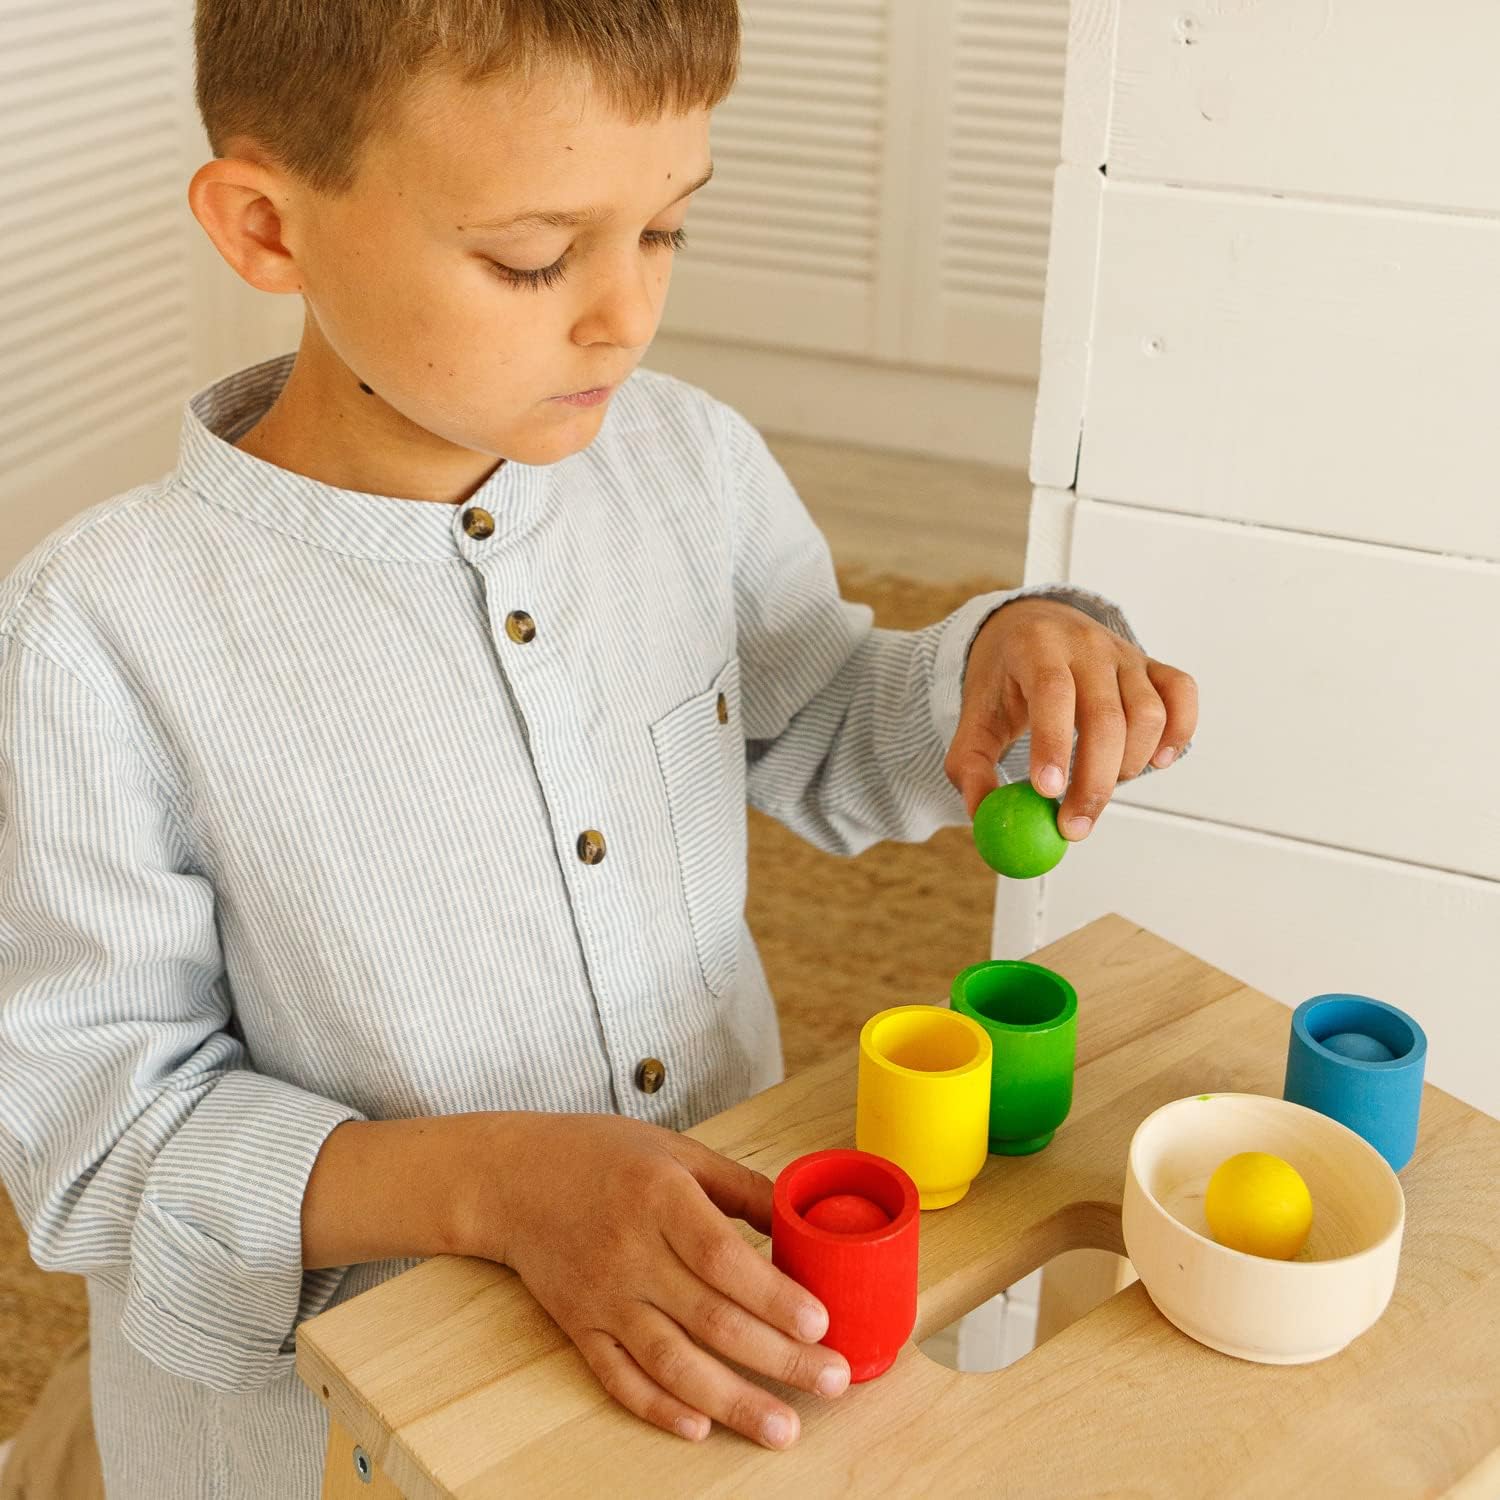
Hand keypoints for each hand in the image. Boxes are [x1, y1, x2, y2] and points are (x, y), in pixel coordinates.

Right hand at [462, 1113, 849, 1447]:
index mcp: (660, 1198)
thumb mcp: (677, 1150)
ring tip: (782, 1427)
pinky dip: (658, 1407)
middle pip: (710, 1318)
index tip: (819, 1322)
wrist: (512, 1178)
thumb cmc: (602, 1155)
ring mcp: (602, 1297)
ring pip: (671, 1361)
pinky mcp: (580, 1327)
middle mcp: (630, 1253)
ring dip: (731, 1401)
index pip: (721, 1257)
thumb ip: (739, 1186)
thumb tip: (800, 1223)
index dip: (771, 1295)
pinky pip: (619, 1378)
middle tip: (832, 1380)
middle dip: (778, 1357)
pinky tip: (700, 1427)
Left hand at [945, 596, 1198, 838]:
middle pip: (1105, 716)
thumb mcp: (976, 715)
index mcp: (1036, 646)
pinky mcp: (1153, 665)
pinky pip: (1182, 696)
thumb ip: (972, 765)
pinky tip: (1154, 762)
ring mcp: (1125, 654)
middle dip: (1093, 781)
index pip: (1052, 691)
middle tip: (1074, 826)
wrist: (1032, 626)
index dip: (1053, 743)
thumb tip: (982, 815)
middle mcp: (1086, 645)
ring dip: (1129, 764)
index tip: (1048, 792)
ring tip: (1100, 783)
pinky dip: (1178, 733)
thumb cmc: (1005, 677)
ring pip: (1148, 714)